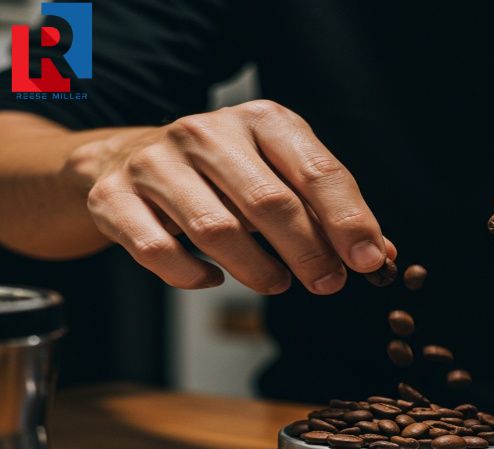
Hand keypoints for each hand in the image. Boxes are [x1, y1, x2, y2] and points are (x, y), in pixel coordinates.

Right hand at [68, 100, 395, 292]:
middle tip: (327, 283)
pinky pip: (158, 250)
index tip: (369, 261)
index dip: (348, 220)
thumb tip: (379, 254)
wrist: (130, 159)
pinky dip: (192, 275)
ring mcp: (156, 162)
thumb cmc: (226, 174)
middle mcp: (206, 132)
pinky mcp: (114, 197)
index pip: (316, 171)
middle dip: (307, 252)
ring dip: (257, 269)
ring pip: (215, 230)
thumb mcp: (281, 174)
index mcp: (261, 120)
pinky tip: (212, 279)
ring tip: (277, 284)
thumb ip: (327, 211)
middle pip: (269, 202)